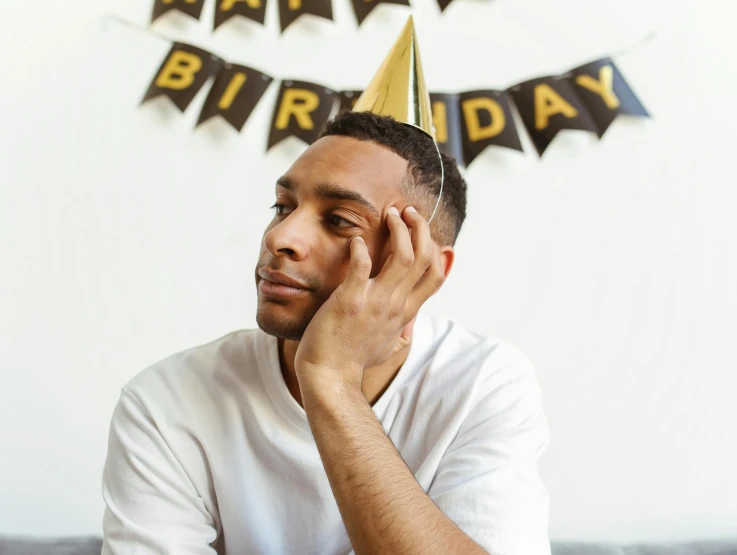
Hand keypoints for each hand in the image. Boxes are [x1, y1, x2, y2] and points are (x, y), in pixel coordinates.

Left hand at [294, 205, 445, 395]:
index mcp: (405, 313)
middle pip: (425, 258)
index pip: (435, 275)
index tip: (422, 232)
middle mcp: (396, 305)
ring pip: (404, 256)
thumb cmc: (353, 361)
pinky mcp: (350, 300)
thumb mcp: (387, 349)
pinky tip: (355, 240)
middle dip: (420, 228)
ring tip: (390, 214)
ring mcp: (375, 302)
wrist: (329, 377)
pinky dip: (360, 249)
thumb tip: (408, 332)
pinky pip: (361, 266)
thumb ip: (400, 336)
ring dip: (400, 229)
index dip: (435, 248)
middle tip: (406, 211)